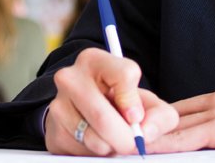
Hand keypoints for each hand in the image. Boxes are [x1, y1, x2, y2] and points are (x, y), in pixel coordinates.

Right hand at [44, 48, 177, 155]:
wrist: (84, 112)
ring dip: (112, 147)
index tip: (136, 116)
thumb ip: (159, 115)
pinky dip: (97, 152)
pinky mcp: (54, 131)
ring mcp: (58, 105)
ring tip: (112, 136)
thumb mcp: (146, 102)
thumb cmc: (120, 103)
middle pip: (103, 117)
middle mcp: (71, 77)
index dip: (134, 102)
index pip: (124, 74)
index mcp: (96, 60)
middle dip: (126, 138)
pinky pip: (82, 151)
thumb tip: (146, 131)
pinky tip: (97, 140)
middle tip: (134, 142)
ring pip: (94, 139)